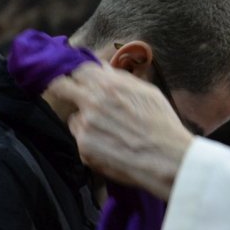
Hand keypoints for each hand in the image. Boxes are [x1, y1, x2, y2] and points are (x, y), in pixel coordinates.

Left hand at [46, 63, 191, 197]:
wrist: (168, 160)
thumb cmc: (163, 125)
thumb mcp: (148, 93)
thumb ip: (121, 79)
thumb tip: (103, 69)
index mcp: (108, 85)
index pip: (79, 70)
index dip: (82, 76)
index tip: (84, 82)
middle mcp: (91, 103)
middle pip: (61, 87)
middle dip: (66, 89)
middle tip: (74, 97)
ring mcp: (85, 127)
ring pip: (73, 117)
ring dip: (84, 120)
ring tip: (107, 132)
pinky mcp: (83, 149)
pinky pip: (79, 138)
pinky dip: (89, 140)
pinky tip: (109, 146)